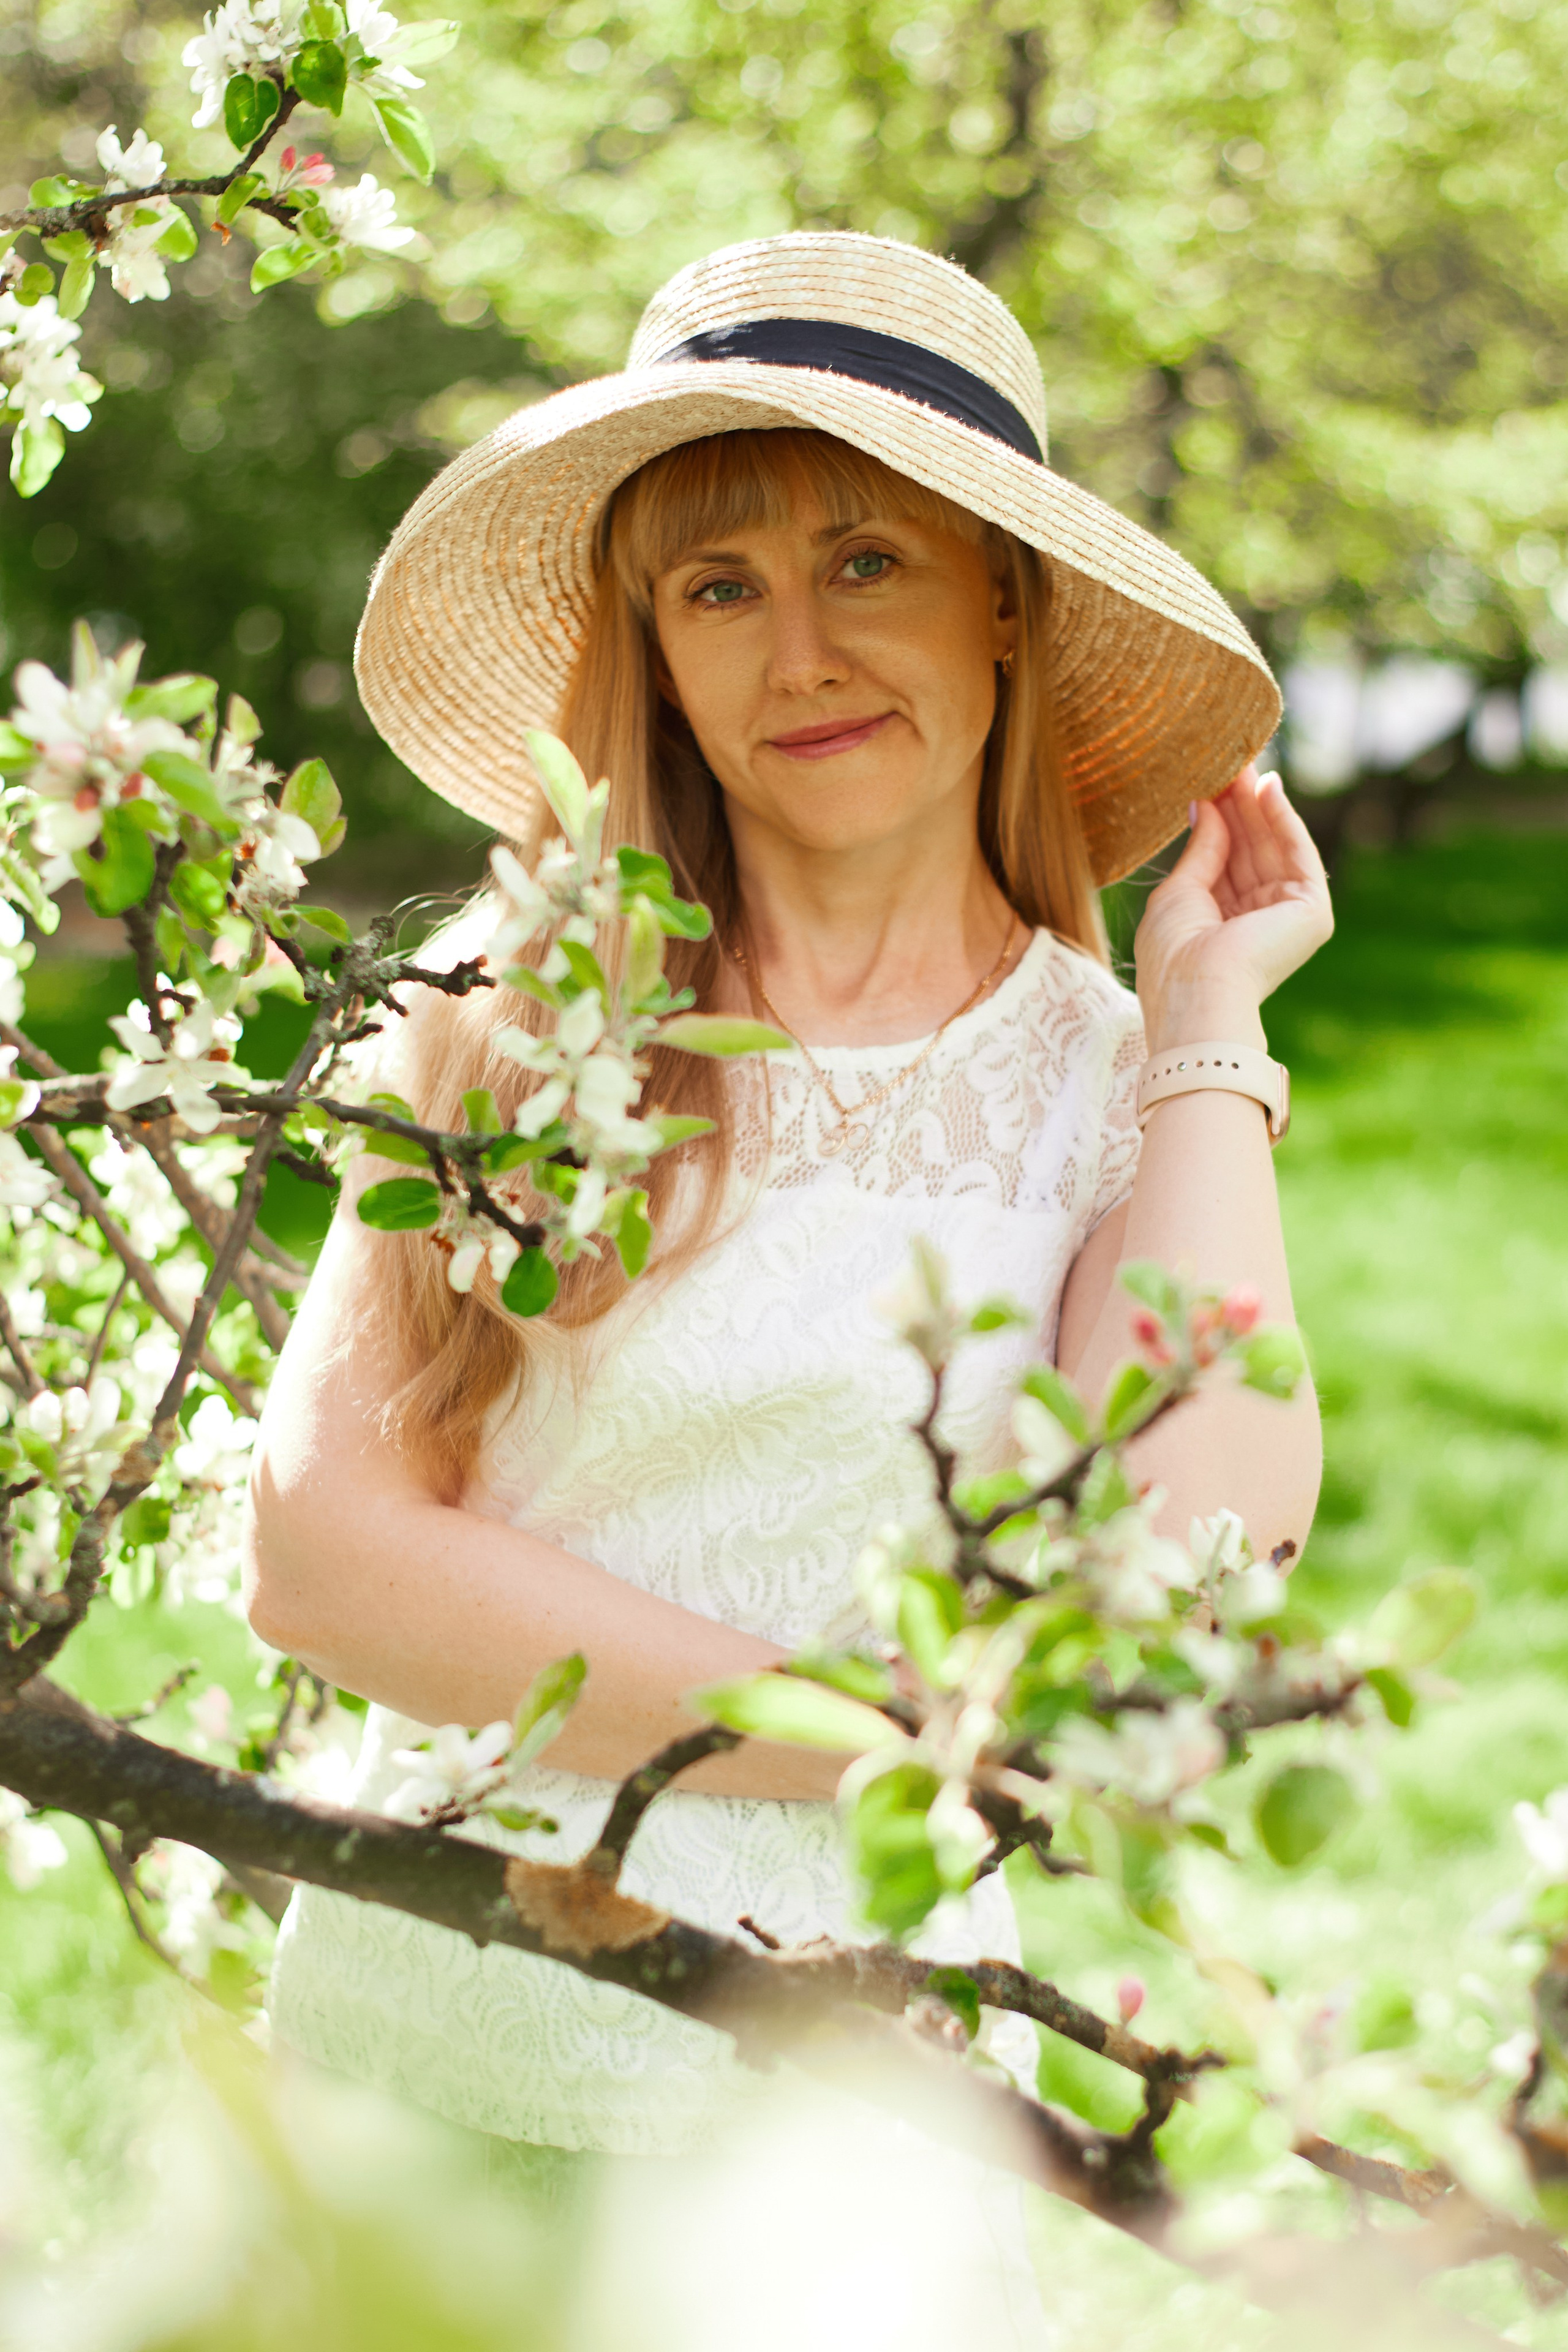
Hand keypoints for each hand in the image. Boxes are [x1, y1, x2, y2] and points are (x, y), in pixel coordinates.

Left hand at [1134, 766, 1332, 1053]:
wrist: (1196, 990)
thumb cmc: (1174, 954)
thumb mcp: (1179, 891)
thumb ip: (1200, 848)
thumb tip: (1204, 804)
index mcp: (1224, 924)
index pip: (1226, 859)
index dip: (1220, 817)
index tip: (1210, 777)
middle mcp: (1259, 920)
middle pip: (1252, 848)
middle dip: (1241, 804)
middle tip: (1229, 758)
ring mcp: (1287, 917)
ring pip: (1275, 847)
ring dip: (1260, 803)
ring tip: (1243, 761)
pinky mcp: (1311, 913)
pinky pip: (1298, 855)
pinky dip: (1284, 820)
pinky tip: (1268, 788)